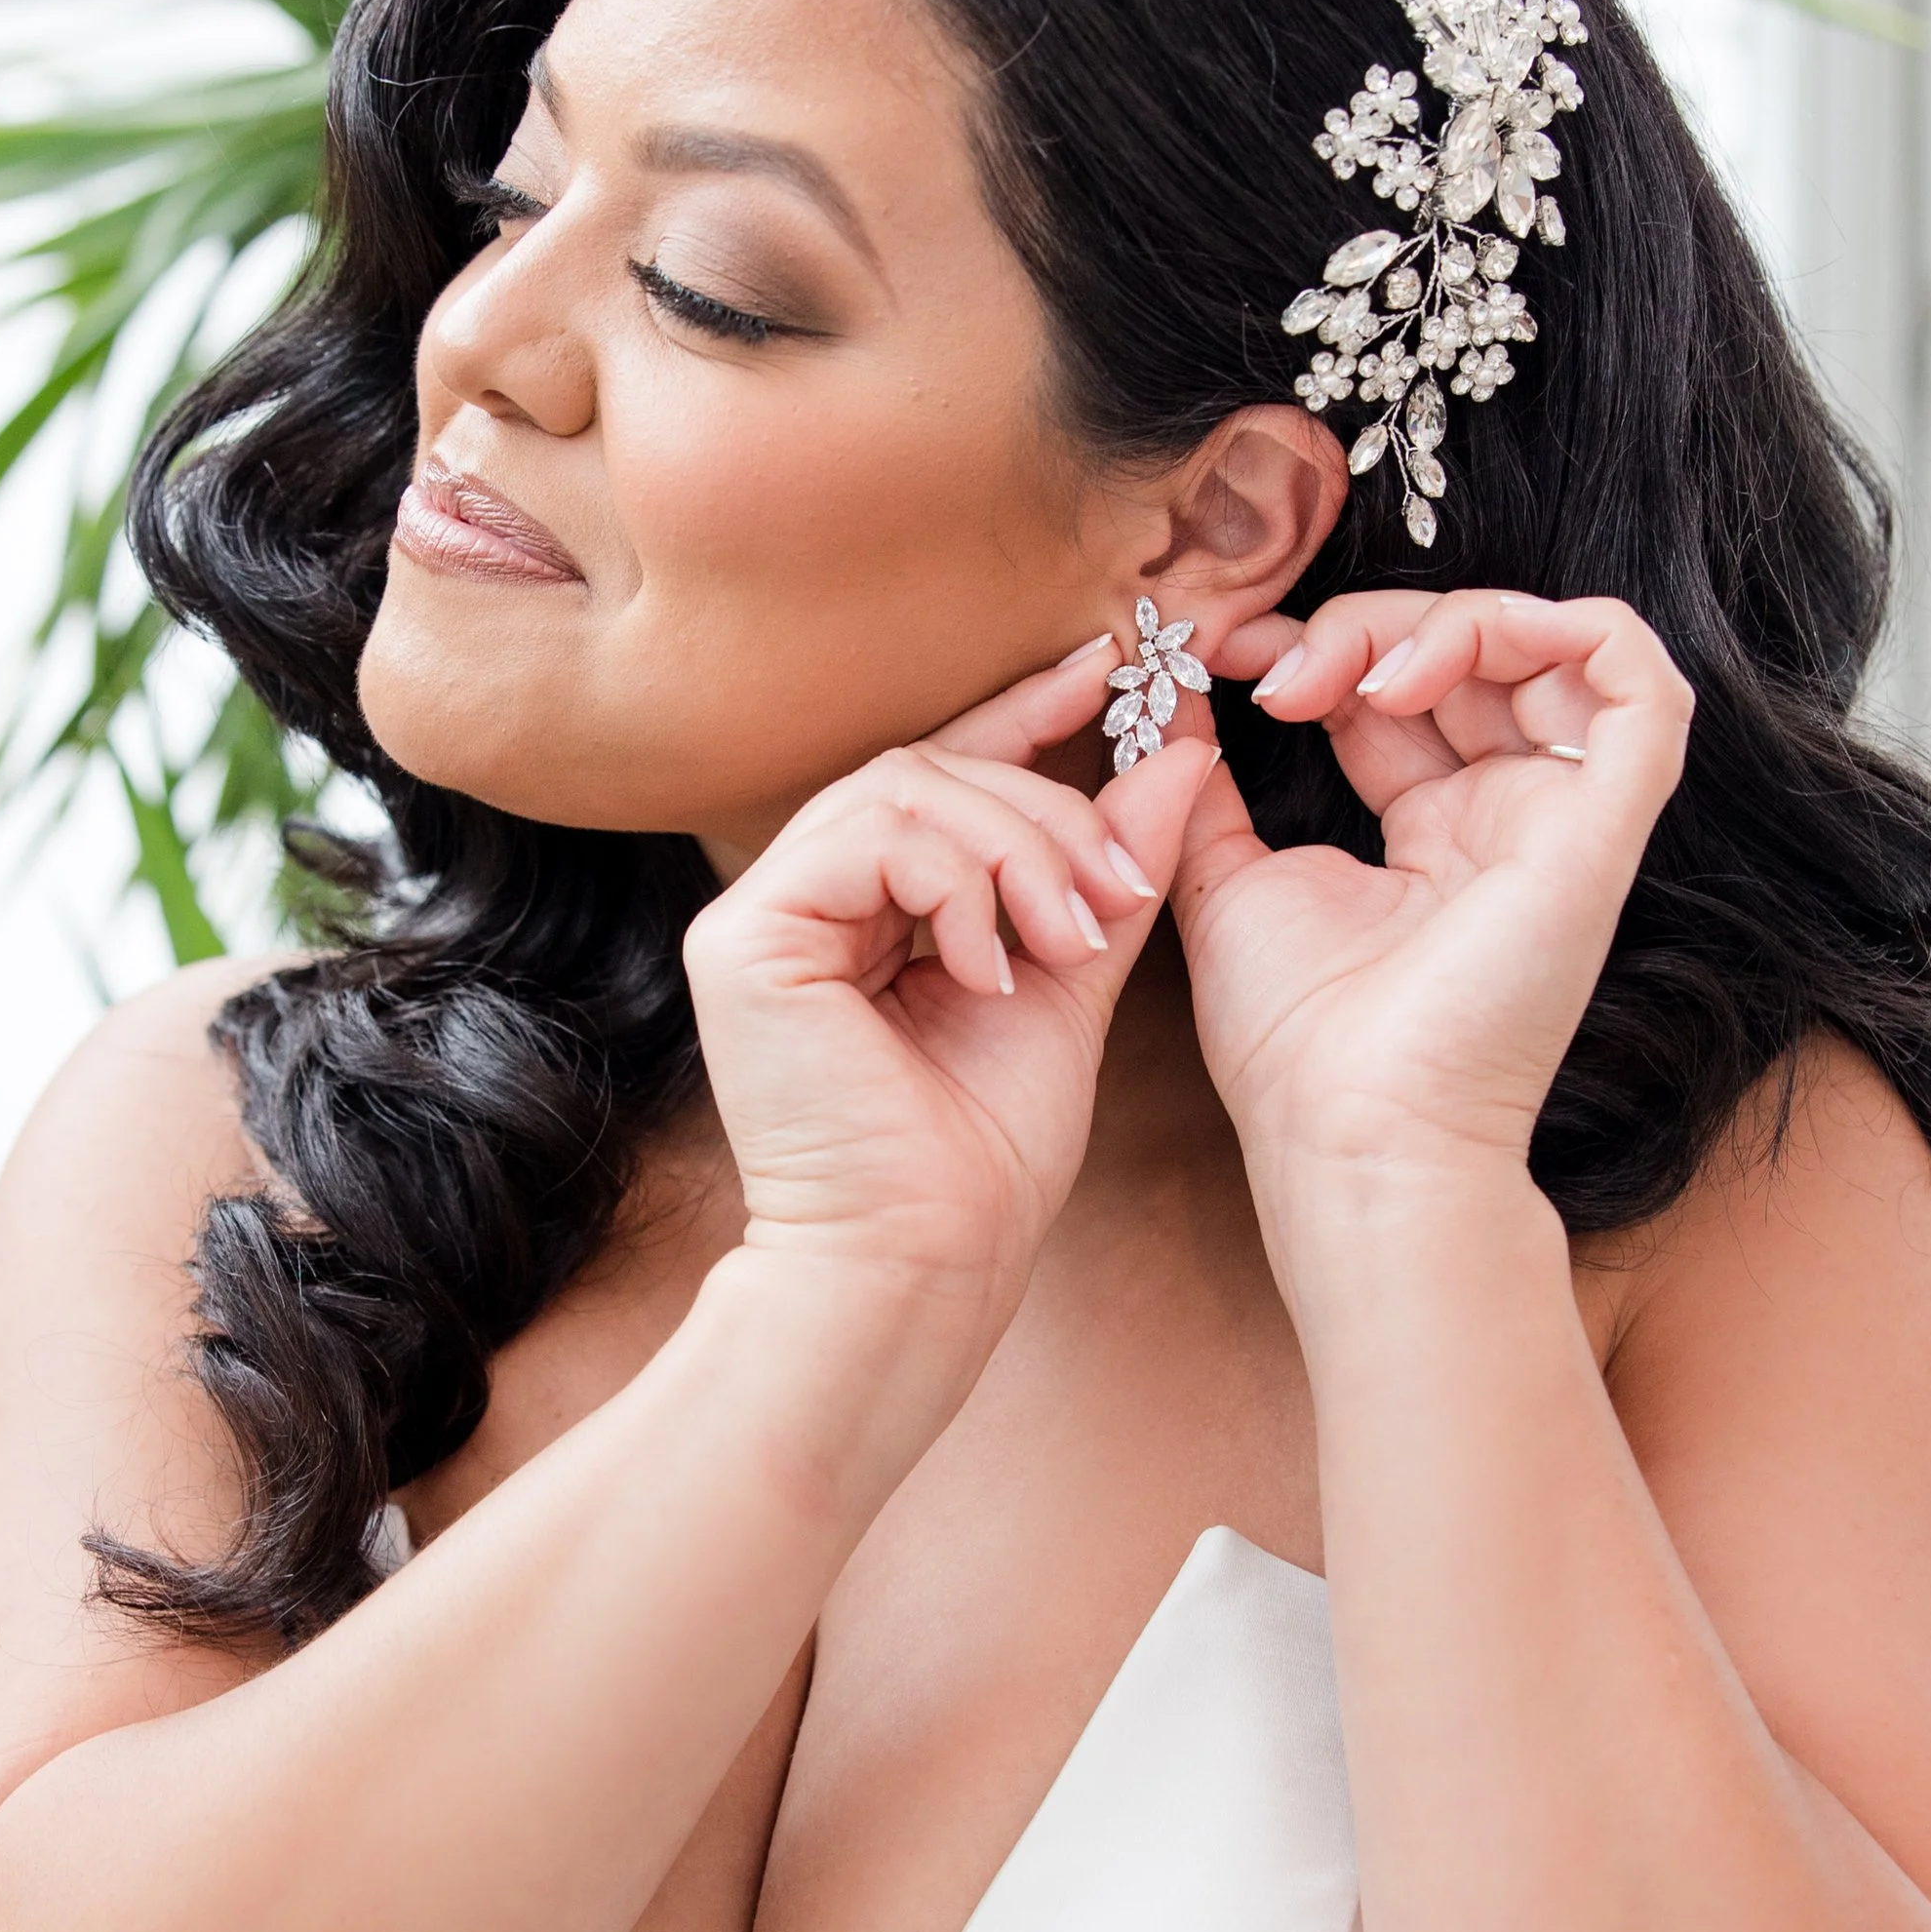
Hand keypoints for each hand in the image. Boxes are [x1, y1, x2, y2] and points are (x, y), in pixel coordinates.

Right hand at [685, 640, 1214, 1323]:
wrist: (926, 1256)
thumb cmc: (984, 1153)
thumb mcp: (1072, 979)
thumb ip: (1109, 869)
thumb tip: (1187, 753)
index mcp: (866, 910)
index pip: (939, 776)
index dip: (1020, 718)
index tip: (1108, 675)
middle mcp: (803, 899)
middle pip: (928, 769)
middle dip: (1045, 813)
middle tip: (1114, 898)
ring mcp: (762, 915)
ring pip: (902, 787)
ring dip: (1013, 849)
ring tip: (1065, 941)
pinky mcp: (744, 939)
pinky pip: (867, 836)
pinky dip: (953, 885)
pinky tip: (987, 968)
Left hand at [1174, 588, 1692, 1190]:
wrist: (1352, 1134)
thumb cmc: (1293, 1045)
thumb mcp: (1225, 884)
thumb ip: (1204, 786)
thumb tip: (1168, 694)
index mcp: (1435, 835)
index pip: (1402, 691)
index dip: (1323, 645)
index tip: (1222, 653)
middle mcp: (1509, 819)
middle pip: (1476, 655)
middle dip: (1367, 626)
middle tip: (1274, 665)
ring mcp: (1563, 822)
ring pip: (1559, 648)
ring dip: (1451, 622)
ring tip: (1355, 676)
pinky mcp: (1603, 832)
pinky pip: (1642, 686)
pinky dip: (1553, 631)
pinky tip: (1424, 672)